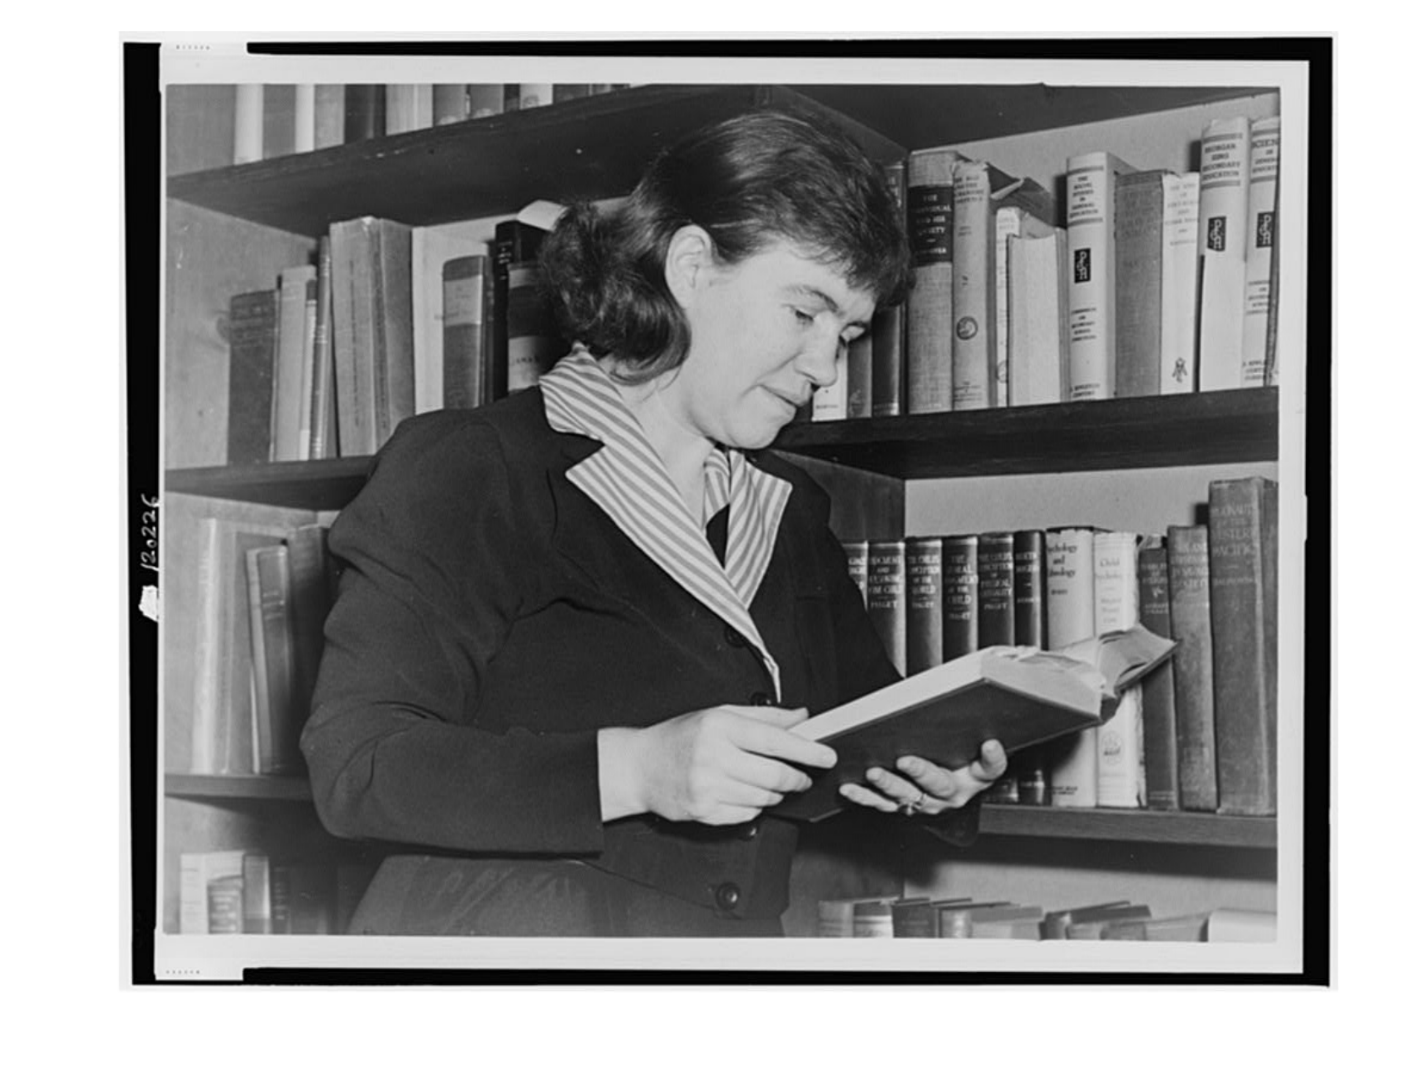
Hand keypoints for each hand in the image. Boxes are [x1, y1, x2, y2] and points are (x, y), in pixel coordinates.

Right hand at [599, 706, 836, 825]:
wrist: (640, 766)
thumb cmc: (679, 738)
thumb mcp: (719, 714)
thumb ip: (764, 716)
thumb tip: (801, 716)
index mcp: (720, 726)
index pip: (775, 739)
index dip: (807, 750)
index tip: (826, 756)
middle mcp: (713, 755)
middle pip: (774, 774)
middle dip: (798, 778)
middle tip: (804, 777)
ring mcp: (708, 786)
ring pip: (764, 797)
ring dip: (777, 793)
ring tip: (771, 783)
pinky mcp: (704, 811)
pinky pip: (747, 814)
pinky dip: (756, 806)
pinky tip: (746, 793)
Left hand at [838, 740, 1007, 816]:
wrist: (947, 788)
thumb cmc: (959, 763)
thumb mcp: (976, 754)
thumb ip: (981, 744)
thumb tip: (983, 734)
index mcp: (973, 777)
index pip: (990, 768)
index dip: (991, 757)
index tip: (989, 744)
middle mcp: (950, 794)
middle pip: (938, 784)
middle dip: (920, 772)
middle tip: (905, 760)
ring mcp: (924, 802)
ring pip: (906, 796)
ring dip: (888, 785)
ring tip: (873, 773)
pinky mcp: (901, 806)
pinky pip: (881, 803)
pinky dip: (864, 796)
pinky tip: (849, 787)